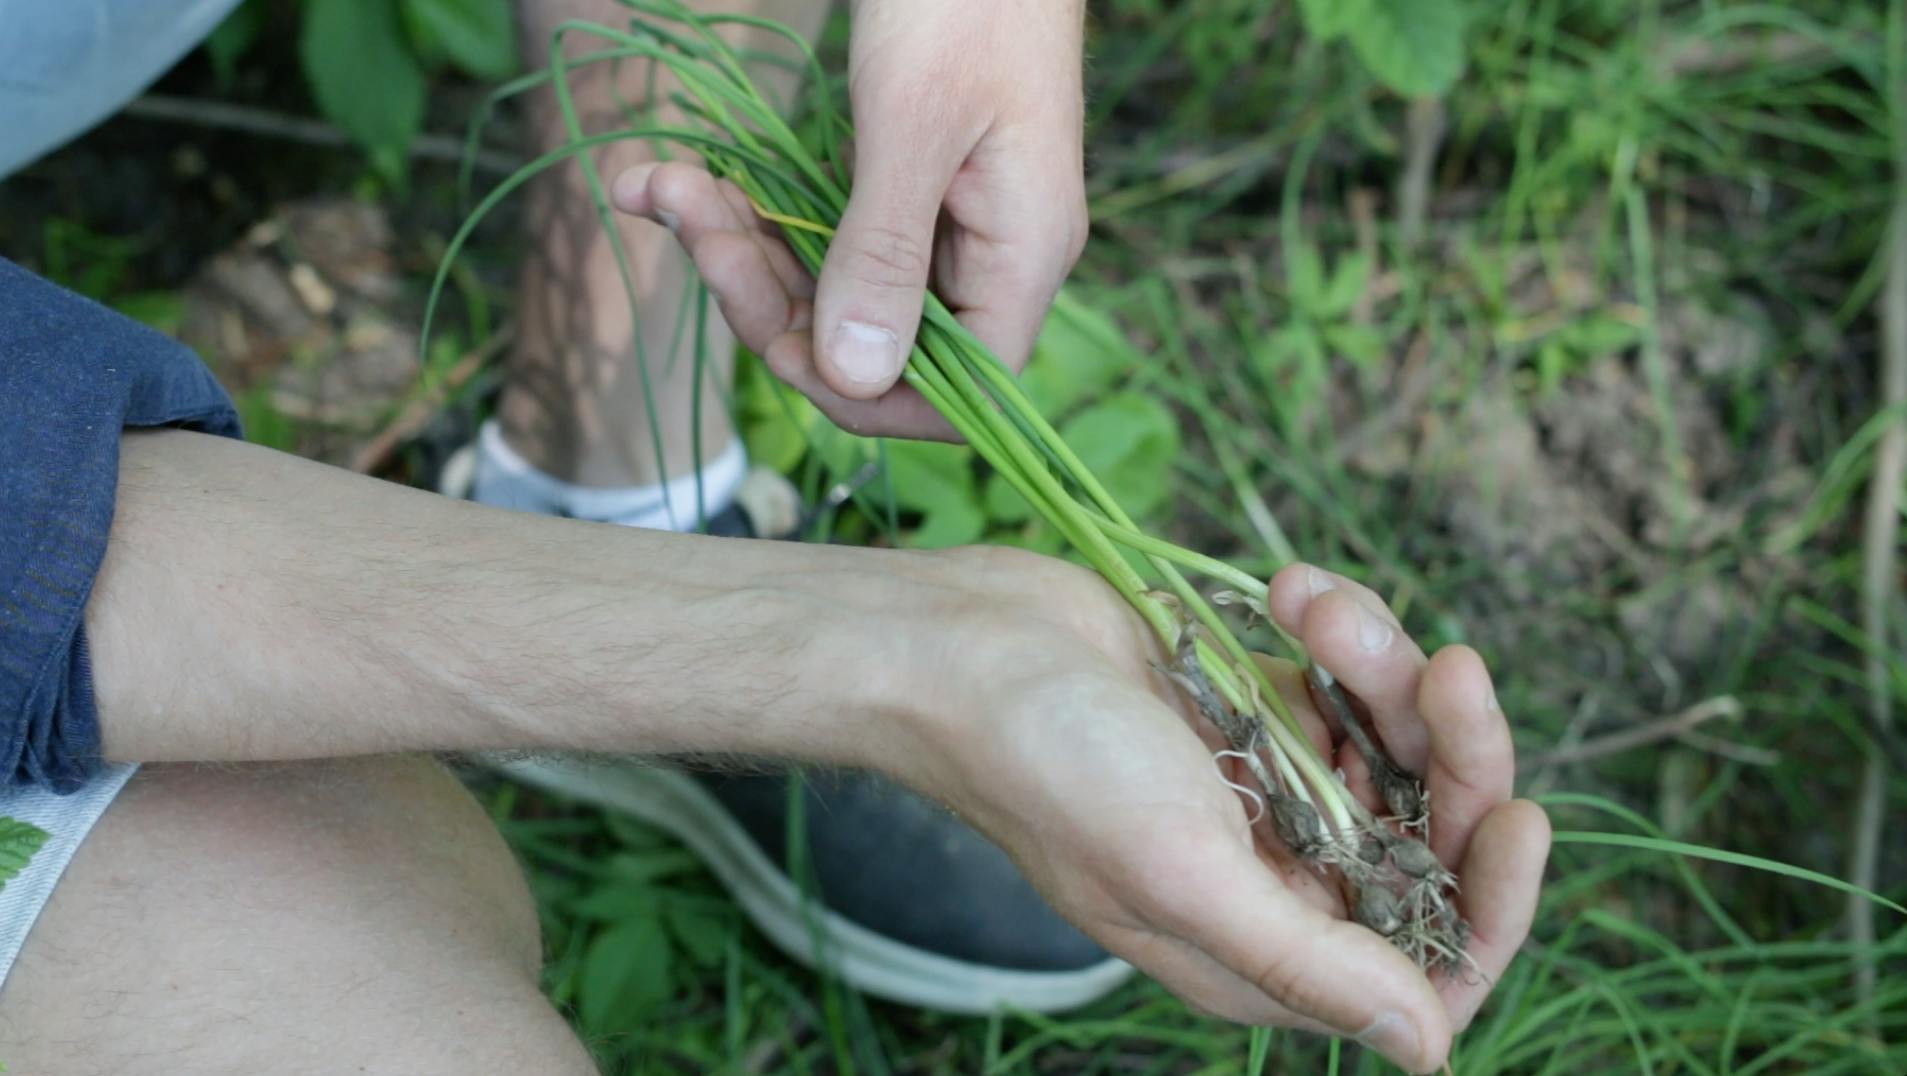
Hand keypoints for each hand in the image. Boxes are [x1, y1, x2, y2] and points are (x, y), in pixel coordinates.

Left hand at [610, 0, 1086, 437]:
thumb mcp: (913, 123)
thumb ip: (884, 254)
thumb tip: (856, 378)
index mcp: (1020, 260)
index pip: (953, 398)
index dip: (857, 390)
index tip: (769, 337)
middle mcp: (987, 259)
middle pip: (872, 343)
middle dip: (764, 292)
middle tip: (687, 209)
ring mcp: (943, 225)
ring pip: (830, 288)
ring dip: (738, 245)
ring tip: (664, 179)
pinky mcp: (898, 189)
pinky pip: (819, 233)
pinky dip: (749, 208)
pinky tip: (676, 172)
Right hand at [876, 552, 1548, 1073]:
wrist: (959, 645)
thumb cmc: (1047, 763)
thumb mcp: (1181, 870)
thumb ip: (1307, 962)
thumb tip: (1428, 1046)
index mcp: (1265, 951)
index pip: (1429, 965)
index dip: (1491, 904)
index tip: (1518, 815)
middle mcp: (1281, 881)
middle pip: (1434, 837)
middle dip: (1452, 750)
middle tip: (1446, 667)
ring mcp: (1272, 790)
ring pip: (1401, 743)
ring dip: (1382, 665)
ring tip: (1311, 607)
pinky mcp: (1259, 710)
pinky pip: (1351, 680)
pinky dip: (1340, 632)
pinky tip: (1287, 595)